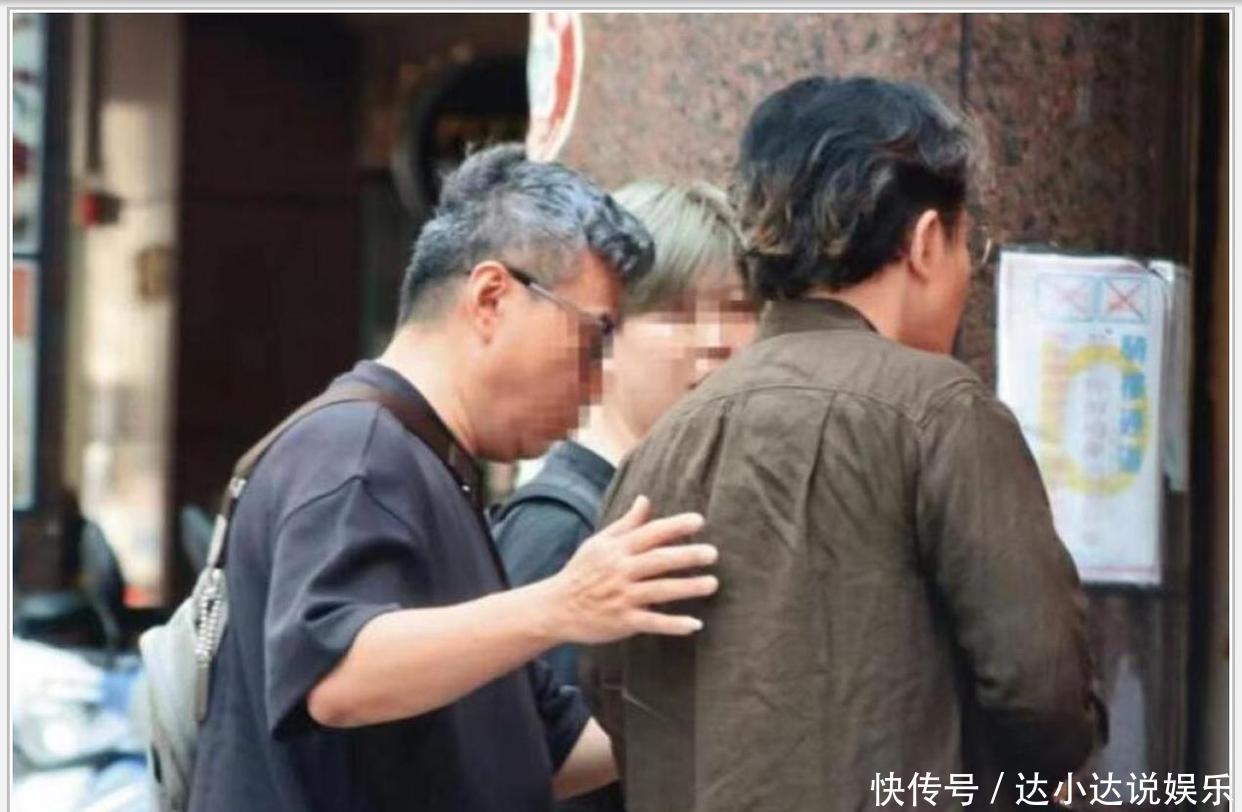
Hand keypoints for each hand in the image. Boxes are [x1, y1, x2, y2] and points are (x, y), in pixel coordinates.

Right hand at [543, 495, 717, 643]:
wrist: (556, 608)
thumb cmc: (582, 572)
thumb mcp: (599, 543)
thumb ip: (626, 523)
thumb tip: (645, 499)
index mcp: (617, 549)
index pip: (650, 533)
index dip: (675, 526)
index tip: (699, 521)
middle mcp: (621, 571)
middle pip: (658, 560)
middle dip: (687, 556)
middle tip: (713, 553)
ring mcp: (622, 597)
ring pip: (660, 591)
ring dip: (687, 587)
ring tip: (712, 584)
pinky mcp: (623, 621)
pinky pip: (652, 622)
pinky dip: (674, 624)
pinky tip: (695, 624)